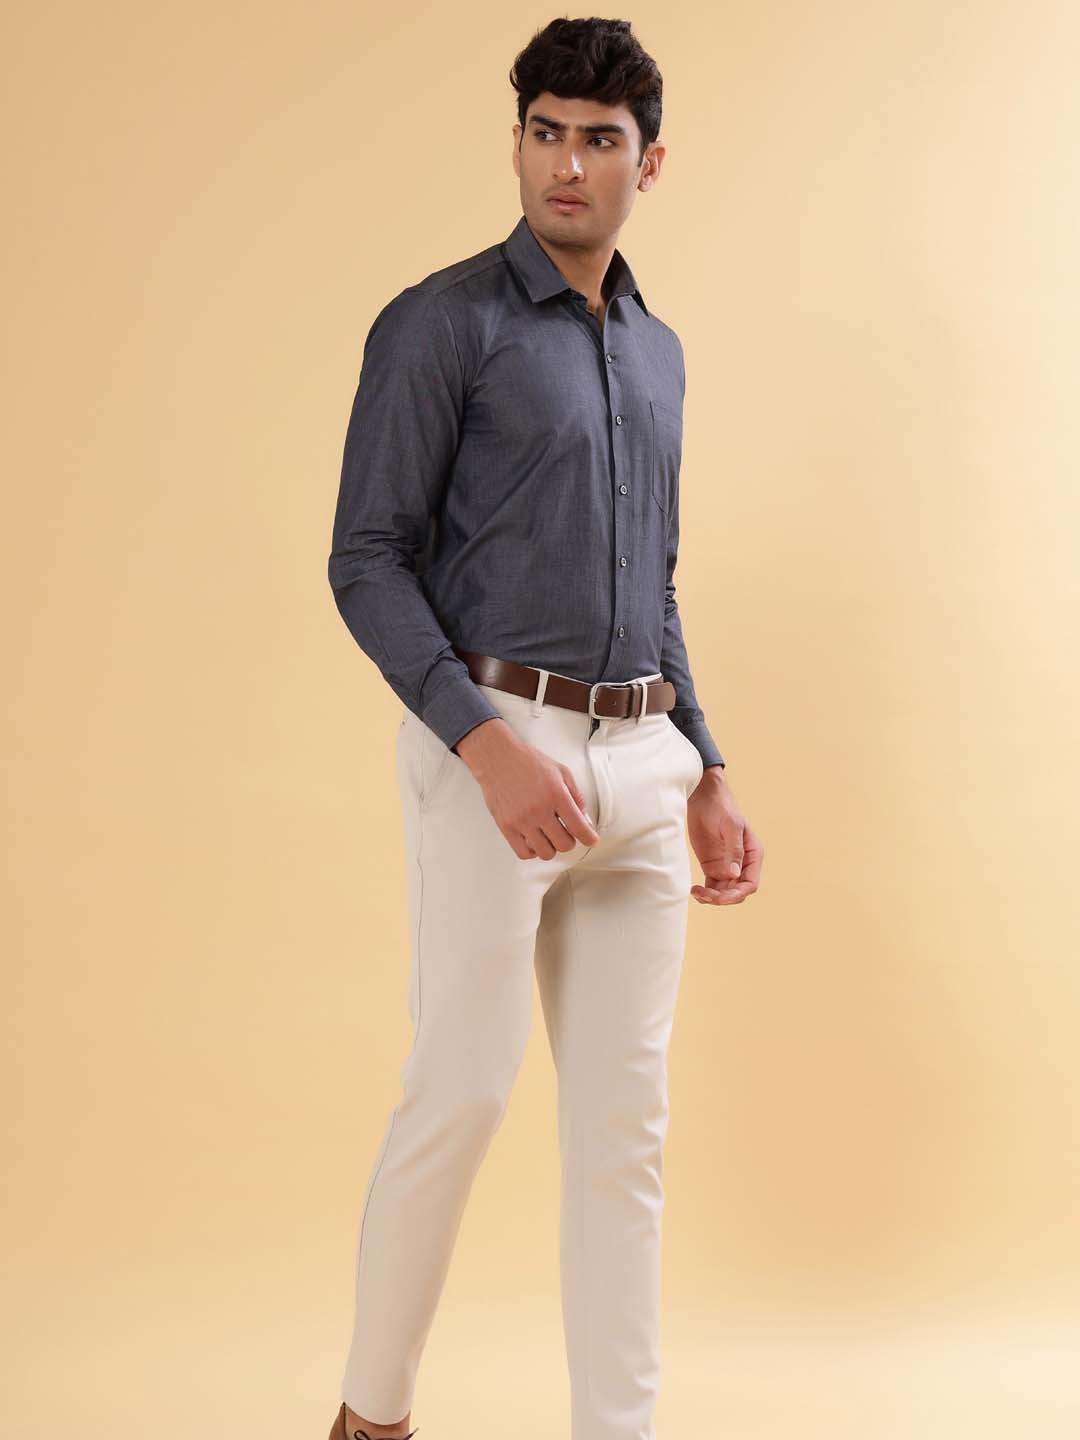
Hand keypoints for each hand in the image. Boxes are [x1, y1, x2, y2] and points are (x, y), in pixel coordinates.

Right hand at [456, 718, 599, 859]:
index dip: (589, 838)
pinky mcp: (506, 826)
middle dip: (569, 840)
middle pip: (564, 845)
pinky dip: (533, 851)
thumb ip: (577, 796)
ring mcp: (522, 820)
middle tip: (566, 832)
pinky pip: (524, 853)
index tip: (591, 840)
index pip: (579, 827)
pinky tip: (534, 840)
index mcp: (557, 795)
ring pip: (545, 853)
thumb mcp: (561, 771)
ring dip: (551, 847)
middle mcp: (540, 810)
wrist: (497, 758)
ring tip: (548, 835)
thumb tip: (585, 820)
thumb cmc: (528, 762)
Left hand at [686, 766, 762, 904]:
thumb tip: (735, 874)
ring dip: (712, 897)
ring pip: (723, 892)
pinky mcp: (711, 866)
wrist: (702, 797)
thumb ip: (734, 850)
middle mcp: (741, 863)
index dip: (738, 893)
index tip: (721, 897)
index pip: (750, 883)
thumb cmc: (721, 807)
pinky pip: (711, 886)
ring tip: (697, 892)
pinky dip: (705, 893)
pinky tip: (695, 890)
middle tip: (705, 894)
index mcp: (752, 854)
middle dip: (723, 898)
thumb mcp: (731, 826)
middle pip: (737, 891)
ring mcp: (726, 866)